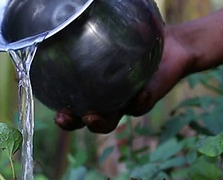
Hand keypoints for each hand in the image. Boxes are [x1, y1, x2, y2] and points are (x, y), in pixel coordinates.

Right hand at [54, 26, 193, 132]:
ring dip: (98, 122)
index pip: (71, 104)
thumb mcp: (113, 35)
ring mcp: (125, 103)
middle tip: (63, 116)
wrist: (171, 46)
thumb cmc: (135, 38)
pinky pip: (141, 105)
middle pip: (84, 120)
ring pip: (109, 121)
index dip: (61, 111)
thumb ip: (96, 32)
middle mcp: (107, 102)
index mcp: (93, 90)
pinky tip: (141, 93)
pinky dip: (140, 101)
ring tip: (91, 115)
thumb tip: (77, 15)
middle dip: (72, 122)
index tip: (52, 109)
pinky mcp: (147, 99)